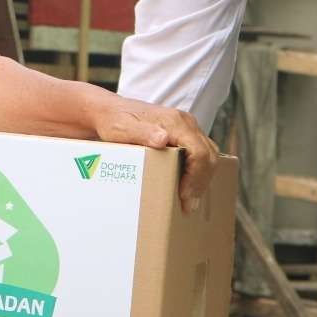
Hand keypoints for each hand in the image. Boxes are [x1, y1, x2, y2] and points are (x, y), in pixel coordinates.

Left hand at [91, 96, 217, 213]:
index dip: (197, 176)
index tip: (184, 195)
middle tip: (188, 205)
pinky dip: (197, 171)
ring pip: (207, 155)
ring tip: (188, 199)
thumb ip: (143, 133)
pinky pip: (199, 153)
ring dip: (201, 178)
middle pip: (208, 155)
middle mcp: (185, 123)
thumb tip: (163, 139)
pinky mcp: (182, 134)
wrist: (109, 112)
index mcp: (175, 122)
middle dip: (201, 182)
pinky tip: (185, 186)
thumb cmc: (114, 121)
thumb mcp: (123, 128)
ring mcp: (185, 128)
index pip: (200, 152)